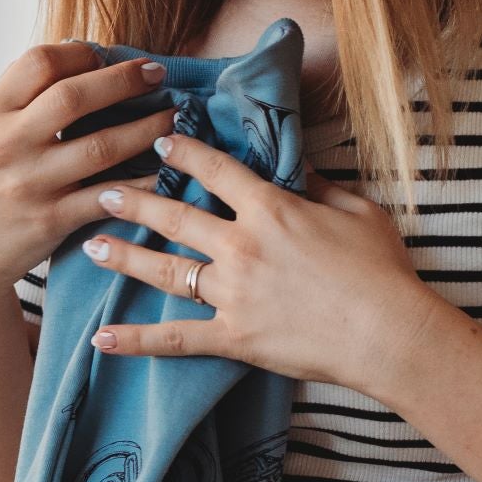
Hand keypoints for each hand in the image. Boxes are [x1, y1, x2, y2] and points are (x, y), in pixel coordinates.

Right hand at [0, 40, 174, 303]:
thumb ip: (19, 96)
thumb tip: (77, 54)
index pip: (39, 63)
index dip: (81, 53)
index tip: (109, 56)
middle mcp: (8, 144)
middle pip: (73, 97)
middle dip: (124, 80)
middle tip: (158, 73)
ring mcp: (31, 183)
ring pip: (100, 147)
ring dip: (146, 128)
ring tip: (173, 117)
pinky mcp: (51, 219)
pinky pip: (108, 196)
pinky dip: (142, 184)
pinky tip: (167, 169)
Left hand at [78, 128, 443, 391]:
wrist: (389, 332)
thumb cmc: (382, 271)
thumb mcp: (358, 211)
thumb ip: (320, 187)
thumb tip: (295, 169)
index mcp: (271, 210)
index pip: (217, 172)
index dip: (186, 152)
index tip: (162, 139)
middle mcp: (241, 246)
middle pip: (176, 217)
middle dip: (136, 200)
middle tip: (104, 190)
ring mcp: (233, 294)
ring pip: (165, 270)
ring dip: (125, 256)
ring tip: (91, 246)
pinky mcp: (234, 337)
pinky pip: (176, 339)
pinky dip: (136, 341)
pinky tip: (102, 339)